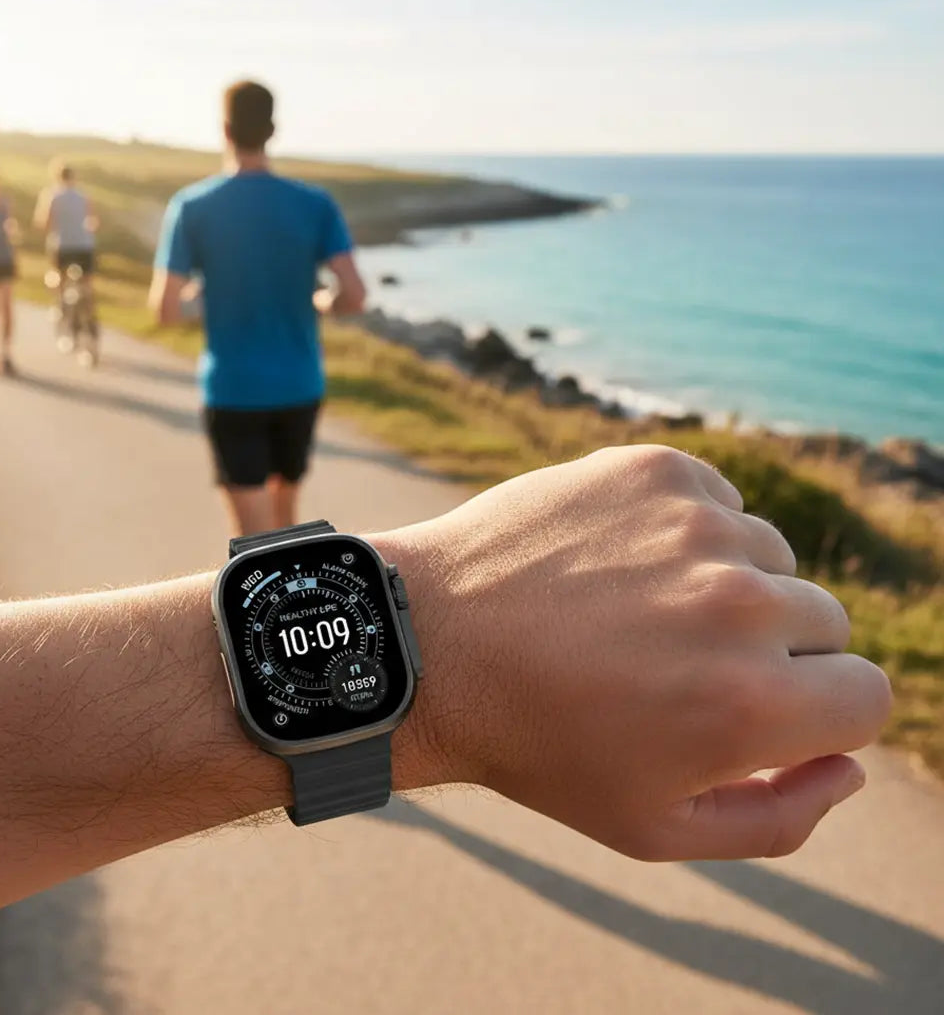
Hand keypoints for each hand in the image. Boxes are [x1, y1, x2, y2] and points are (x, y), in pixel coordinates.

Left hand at [388, 445, 890, 860]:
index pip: (868, 697)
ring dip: (726, 584)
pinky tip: (619, 562)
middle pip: (824, 622)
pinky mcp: (653, 470)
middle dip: (771, 651)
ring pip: (770, 556)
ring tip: (636, 613)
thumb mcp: (653, 829)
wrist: (429, 646)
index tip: (757, 710)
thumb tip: (851, 769)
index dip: (818, 714)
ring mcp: (695, 524)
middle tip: (675, 664)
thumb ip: (779, 818)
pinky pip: (719, 499)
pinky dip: (686, 530)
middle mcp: (738, 604)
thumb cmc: (536, 745)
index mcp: (752, 705)